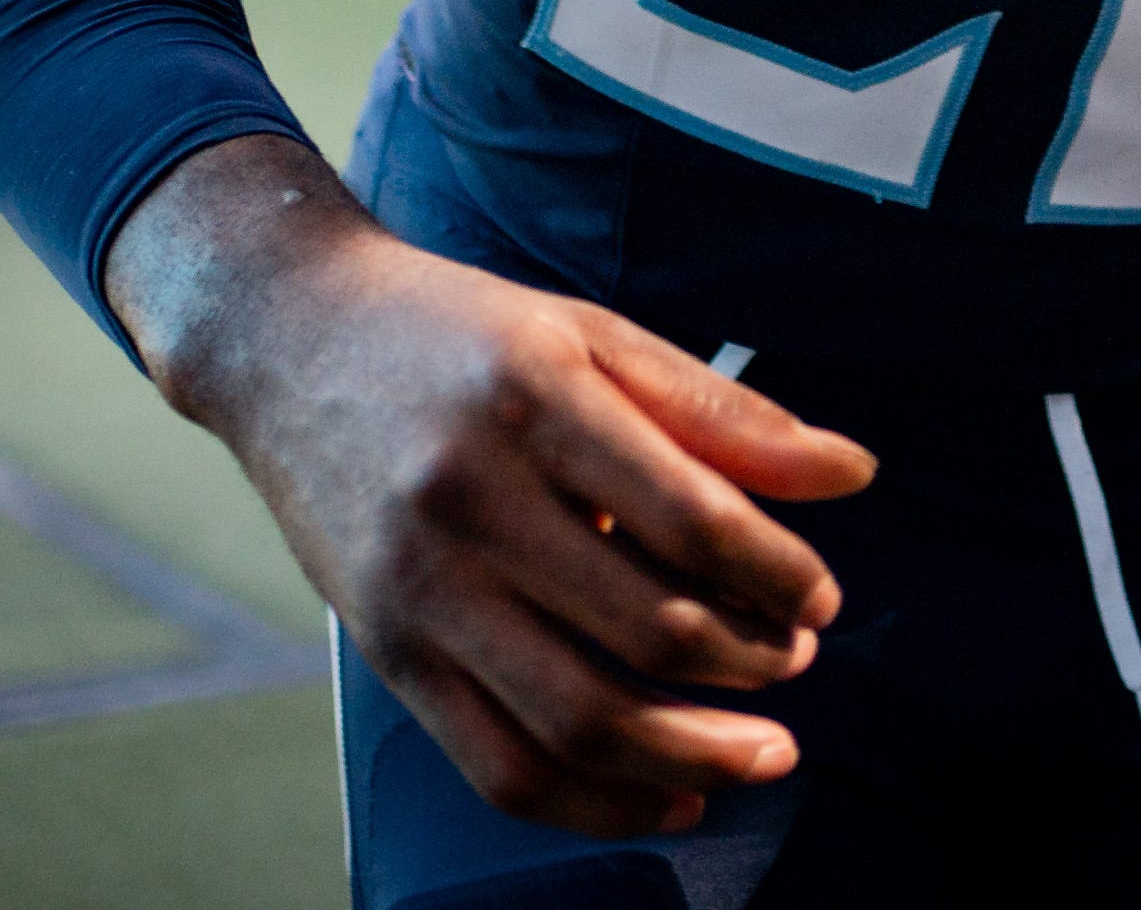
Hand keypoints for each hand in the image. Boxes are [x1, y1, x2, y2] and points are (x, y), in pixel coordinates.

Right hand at [116, 140, 877, 838]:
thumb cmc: (458, 335)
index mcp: (534, 400)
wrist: (287, 340)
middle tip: (795, 660)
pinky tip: (668, 798)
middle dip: (749, 663)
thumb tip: (853, 474)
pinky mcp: (387, 653)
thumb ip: (722, 413)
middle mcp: (468, 498)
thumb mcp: (592, 336)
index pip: (690, 518)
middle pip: (644, 627)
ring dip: (691, 754)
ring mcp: (419, 587)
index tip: (819, 595)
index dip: (778, 573)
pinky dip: (596, 805)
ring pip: (577, 718)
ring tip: (762, 750)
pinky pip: (500, 766)